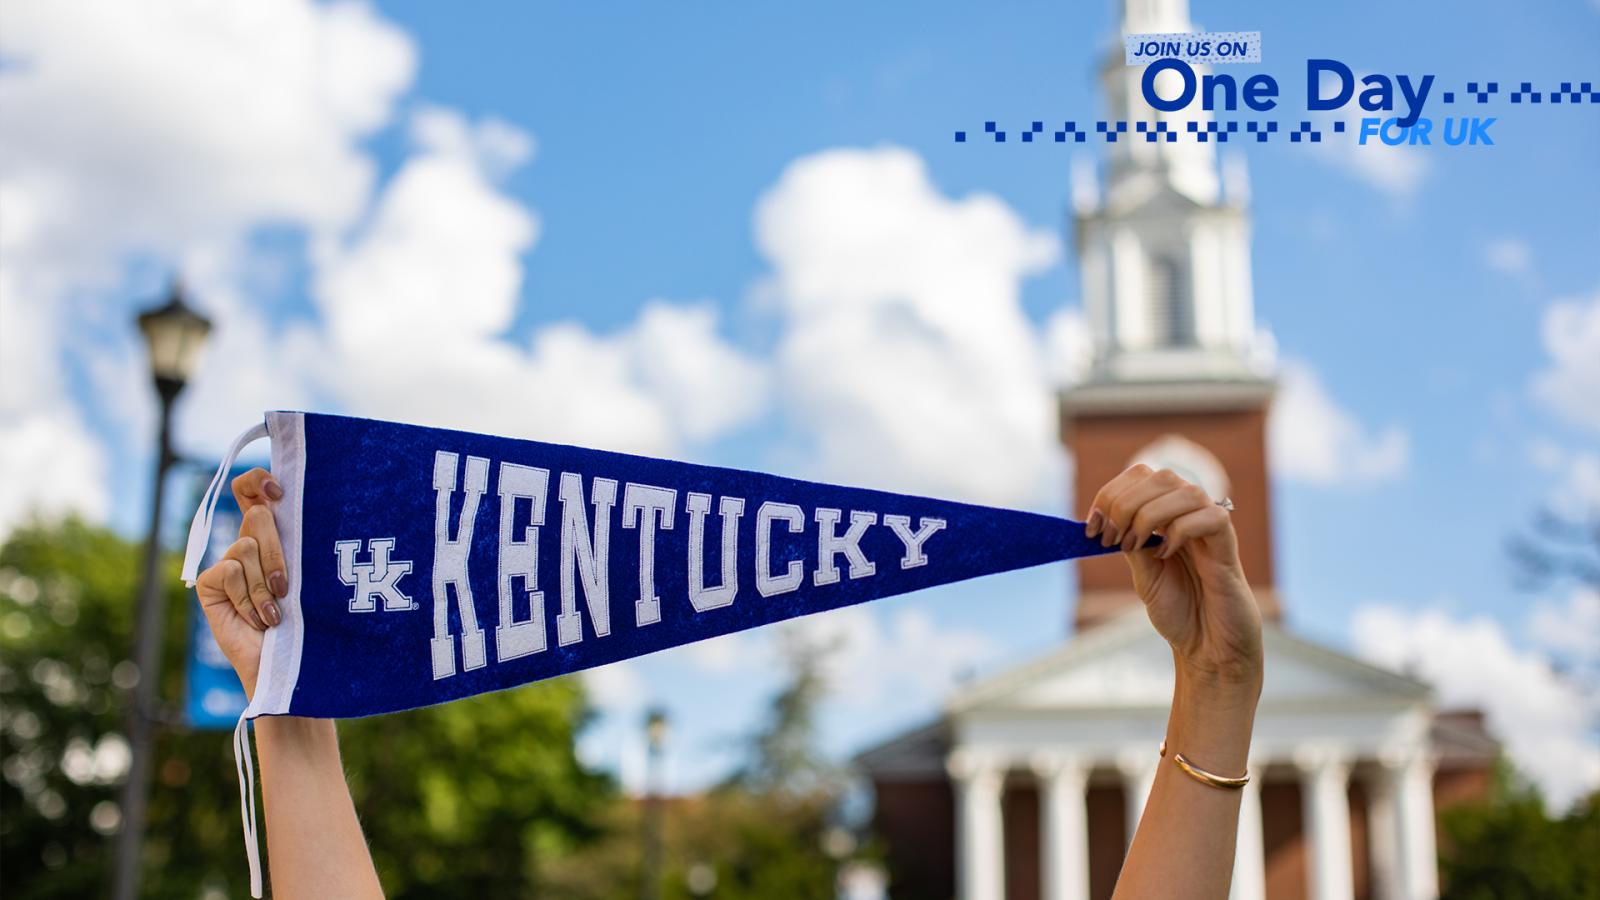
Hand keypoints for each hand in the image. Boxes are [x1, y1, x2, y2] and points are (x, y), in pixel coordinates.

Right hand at [194, 468, 287, 698]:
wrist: (287, 663)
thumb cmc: (310, 619)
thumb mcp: (310, 575)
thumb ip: (300, 541)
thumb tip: (295, 505)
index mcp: (274, 535)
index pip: (253, 490)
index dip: (259, 480)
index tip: (280, 494)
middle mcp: (247, 544)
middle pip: (257, 517)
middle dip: (278, 552)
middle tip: (287, 587)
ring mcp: (226, 563)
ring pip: (247, 546)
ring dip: (265, 585)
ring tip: (274, 613)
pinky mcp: (209, 583)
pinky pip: (230, 570)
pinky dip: (247, 598)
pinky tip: (256, 619)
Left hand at [1085, 465, 1261, 690]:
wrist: (1207, 647)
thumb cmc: (1179, 610)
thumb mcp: (1143, 573)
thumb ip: (1131, 542)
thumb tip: (1108, 517)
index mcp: (1167, 515)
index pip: (1140, 476)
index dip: (1111, 494)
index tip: (1093, 528)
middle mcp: (1191, 514)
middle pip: (1160, 477)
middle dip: (1125, 504)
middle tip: (1112, 540)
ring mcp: (1211, 528)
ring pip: (1185, 491)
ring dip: (1149, 515)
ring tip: (1136, 545)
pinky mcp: (1228, 546)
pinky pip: (1209, 517)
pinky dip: (1180, 531)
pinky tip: (1166, 554)